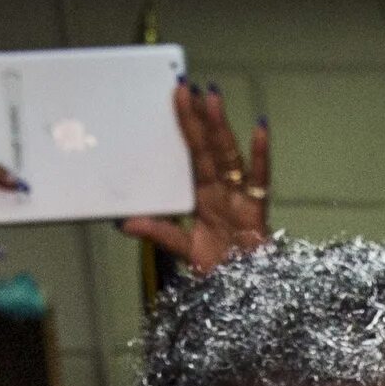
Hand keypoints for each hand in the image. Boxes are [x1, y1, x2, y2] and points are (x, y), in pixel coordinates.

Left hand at [120, 83, 269, 269]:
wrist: (247, 299)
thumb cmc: (222, 274)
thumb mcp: (183, 251)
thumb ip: (159, 233)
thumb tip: (124, 223)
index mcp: (204, 196)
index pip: (192, 154)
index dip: (185, 127)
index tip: (176, 97)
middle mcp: (223, 191)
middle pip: (208, 149)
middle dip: (199, 117)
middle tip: (187, 86)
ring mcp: (241, 199)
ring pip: (228, 156)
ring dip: (220, 127)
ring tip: (211, 97)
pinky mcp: (258, 211)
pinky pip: (260, 179)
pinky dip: (260, 155)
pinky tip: (259, 129)